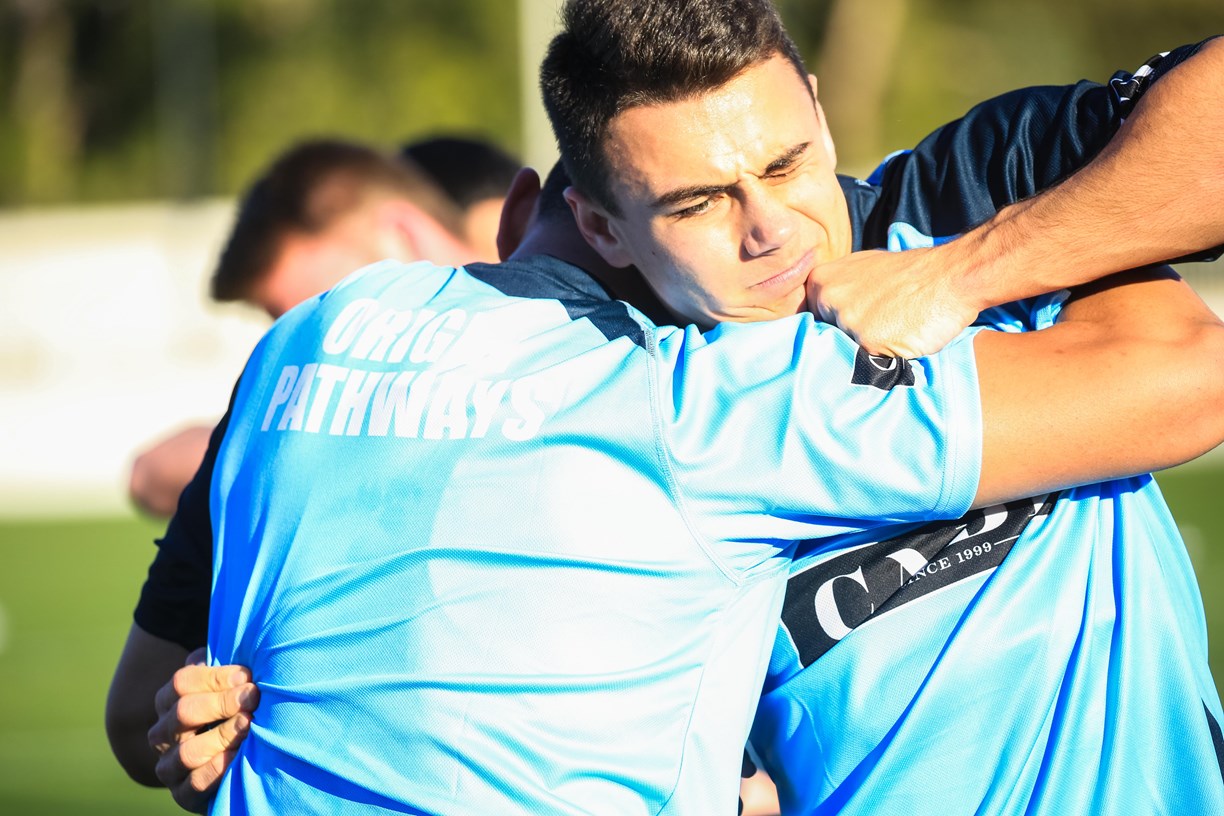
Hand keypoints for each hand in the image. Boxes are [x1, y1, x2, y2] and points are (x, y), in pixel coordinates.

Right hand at [147, 649, 258, 812]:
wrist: (236, 760)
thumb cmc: (237, 710)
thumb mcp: (231, 684)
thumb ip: (229, 667)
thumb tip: (242, 639)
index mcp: (170, 700)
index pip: (182, 682)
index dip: (216, 677)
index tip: (247, 677)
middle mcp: (163, 733)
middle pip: (183, 712)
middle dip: (222, 703)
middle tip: (253, 698)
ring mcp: (169, 766)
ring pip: (187, 751)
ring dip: (222, 736)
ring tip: (249, 726)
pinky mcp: (183, 794)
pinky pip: (194, 785)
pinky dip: (219, 769)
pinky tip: (240, 754)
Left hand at [806, 248, 980, 358]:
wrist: (951, 275)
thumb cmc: (911, 275)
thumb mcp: (862, 270)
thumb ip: (837, 292)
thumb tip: (821, 321)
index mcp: (821, 281)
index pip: (813, 322)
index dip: (835, 329)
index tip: (858, 325)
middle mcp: (828, 300)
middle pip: (826, 340)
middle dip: (848, 341)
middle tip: (880, 326)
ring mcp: (848, 321)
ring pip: (847, 353)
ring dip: (867, 351)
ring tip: (893, 330)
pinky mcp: (869, 342)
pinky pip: (869, 364)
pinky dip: (884, 359)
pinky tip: (902, 339)